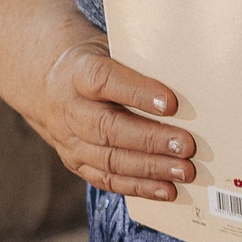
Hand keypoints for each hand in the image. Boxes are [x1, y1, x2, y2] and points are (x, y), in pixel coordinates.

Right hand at [20, 40, 192, 202]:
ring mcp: (69, 140)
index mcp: (79, 72)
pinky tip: (167, 190)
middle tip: (187, 146)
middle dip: (150, 140)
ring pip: (109, 159)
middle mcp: (69, 109)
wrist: (50, 85)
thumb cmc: (101, 64)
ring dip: (150, 169)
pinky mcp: (75, 162)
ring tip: (184, 171)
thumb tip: (192, 82)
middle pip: (108, 127)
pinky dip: (138, 187)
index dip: (137, 92)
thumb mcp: (114, 51)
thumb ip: (142, 65)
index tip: (172, 103)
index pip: (105, 80)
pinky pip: (106, 179)